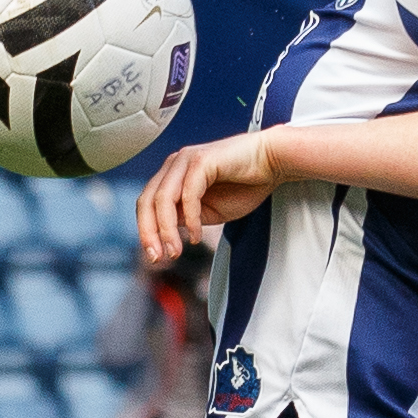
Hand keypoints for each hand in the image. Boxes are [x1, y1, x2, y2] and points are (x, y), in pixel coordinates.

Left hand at [136, 132, 278, 265]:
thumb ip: (185, 217)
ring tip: (176, 250)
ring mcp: (186, 160)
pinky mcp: (202, 160)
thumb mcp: (208, 211)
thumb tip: (166, 231)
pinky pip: (188, 194)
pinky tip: (196, 234)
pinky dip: (190, 218)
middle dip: (150, 233)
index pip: (146, 204)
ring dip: (166, 230)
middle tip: (159, 256)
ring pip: (163, 198)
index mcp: (172, 174)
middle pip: (147, 201)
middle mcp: (174, 164)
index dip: (146, 232)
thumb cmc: (245, 183)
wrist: (271, 162)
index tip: (155, 255)